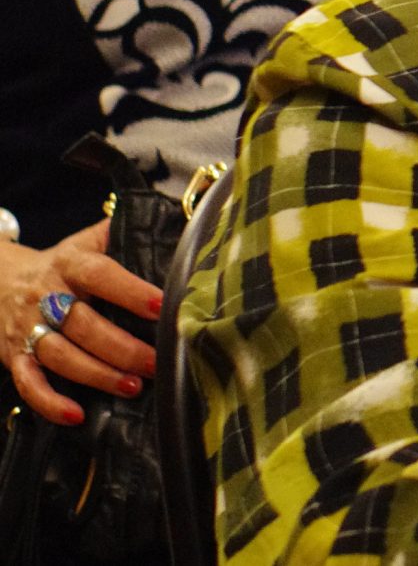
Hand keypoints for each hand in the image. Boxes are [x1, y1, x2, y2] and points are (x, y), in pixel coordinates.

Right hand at [1, 219, 163, 424]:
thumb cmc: (59, 263)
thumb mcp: (85, 241)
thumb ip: (122, 233)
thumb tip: (180, 225)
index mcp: (70, 264)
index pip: (101, 275)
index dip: (130, 291)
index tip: (161, 306)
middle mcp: (47, 297)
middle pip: (84, 325)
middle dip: (123, 347)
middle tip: (156, 362)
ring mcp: (28, 328)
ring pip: (61, 356)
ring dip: (97, 375)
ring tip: (132, 386)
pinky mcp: (14, 356)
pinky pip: (28, 383)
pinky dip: (49, 402)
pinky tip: (77, 414)